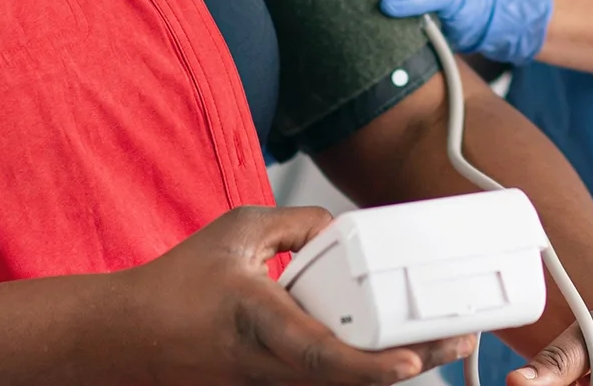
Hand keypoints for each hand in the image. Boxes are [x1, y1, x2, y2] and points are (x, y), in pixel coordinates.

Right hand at [108, 205, 473, 384]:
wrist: (132, 337)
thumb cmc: (178, 286)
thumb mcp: (237, 231)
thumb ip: (296, 223)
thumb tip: (340, 231)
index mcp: (262, 325)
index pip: (324, 356)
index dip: (371, 364)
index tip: (410, 359)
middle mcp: (273, 367)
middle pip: (354, 379)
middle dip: (412, 362)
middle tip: (460, 340)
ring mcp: (274, 384)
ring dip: (395, 367)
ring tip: (442, 341)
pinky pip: (329, 383)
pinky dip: (366, 369)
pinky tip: (397, 350)